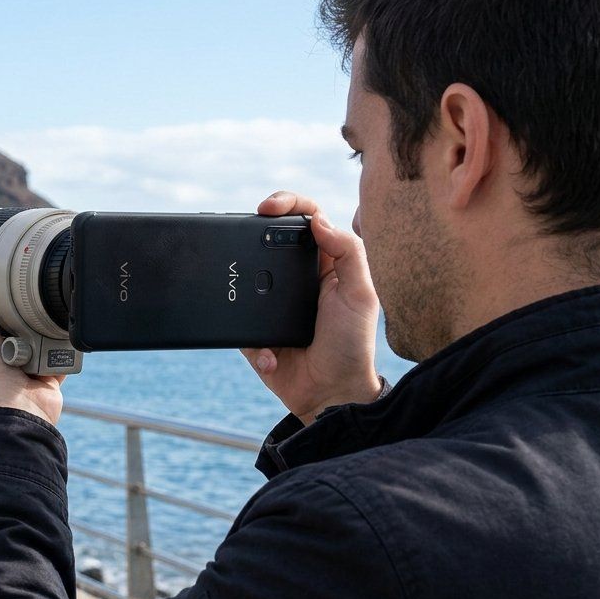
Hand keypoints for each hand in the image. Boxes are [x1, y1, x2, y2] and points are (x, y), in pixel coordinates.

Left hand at [0, 239, 63, 423]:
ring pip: (30, 330)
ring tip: (39, 311)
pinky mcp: (40, 372)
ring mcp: (14, 365)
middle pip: (2, 316)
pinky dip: (57, 341)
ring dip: (36, 323)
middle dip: (13, 306)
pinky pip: (54, 347)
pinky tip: (58, 329)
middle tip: (22, 290)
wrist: (16, 409)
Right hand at [241, 192, 382, 424]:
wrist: (331, 395)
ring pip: (244, 277)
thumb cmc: (352, 345)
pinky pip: (239, 324)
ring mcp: (271, 303)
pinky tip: (273, 354)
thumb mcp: (361, 294)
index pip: (306, 218)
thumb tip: (319, 219)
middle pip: (267, 239)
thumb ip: (348, 252)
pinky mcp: (254, 330)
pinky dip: (254, 341)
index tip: (267, 207)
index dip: (287, 204)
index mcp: (325, 263)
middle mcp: (296, 278)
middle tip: (246, 226)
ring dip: (244, 287)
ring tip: (258, 306)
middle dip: (252, 231)